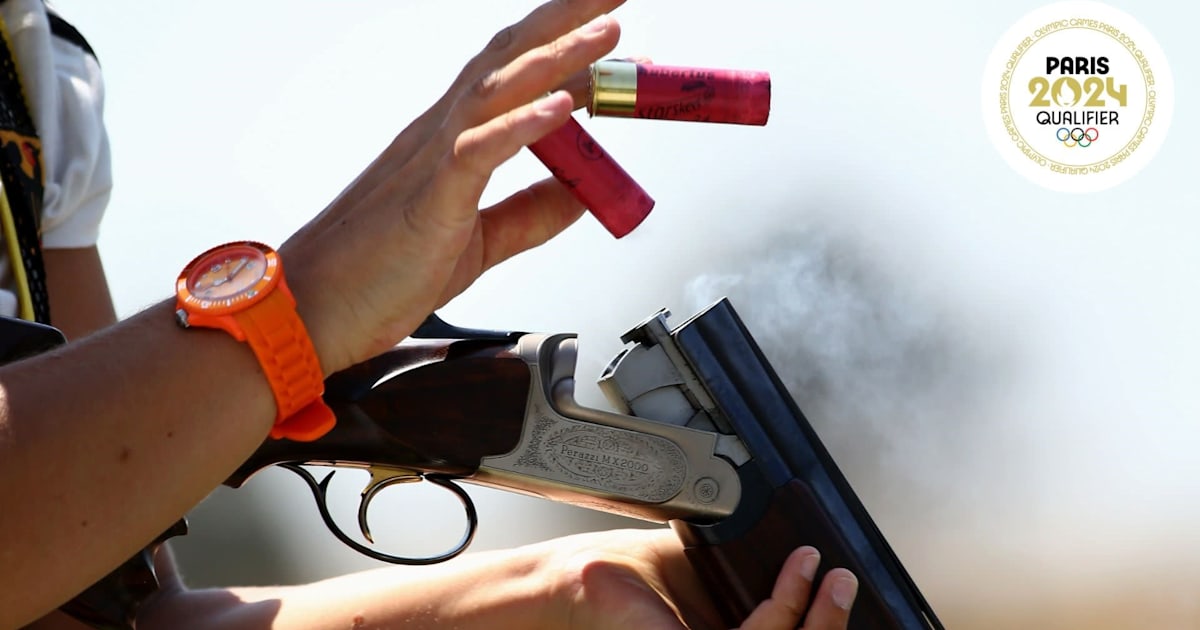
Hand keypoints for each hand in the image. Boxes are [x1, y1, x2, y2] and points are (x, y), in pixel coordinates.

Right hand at [280, 0, 628, 373]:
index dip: (567, 52)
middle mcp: (440, 134)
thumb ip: (528, 216)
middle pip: (510, 59)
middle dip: (566, 21)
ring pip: (498, 89)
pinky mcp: (429, 198)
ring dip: (557, 57)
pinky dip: (520, 124)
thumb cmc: (377, 274)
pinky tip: (559, 107)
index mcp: (451, 143)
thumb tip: (580, 196)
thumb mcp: (477, 243)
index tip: (616, 40)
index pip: (515, 78)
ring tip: (608, 33)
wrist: (313, 310)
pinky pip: (478, 150)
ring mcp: (432, 159)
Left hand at [543, 529, 857, 628]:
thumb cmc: (624, 581)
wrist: (578, 582)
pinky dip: (784, 608)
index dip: (819, 622)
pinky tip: (793, 578)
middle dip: (827, 622)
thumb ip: (739, 582)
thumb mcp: (699, 578)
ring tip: (821, 569)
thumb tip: (788, 560)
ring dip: (812, 612)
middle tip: (844, 581)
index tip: (835, 585)